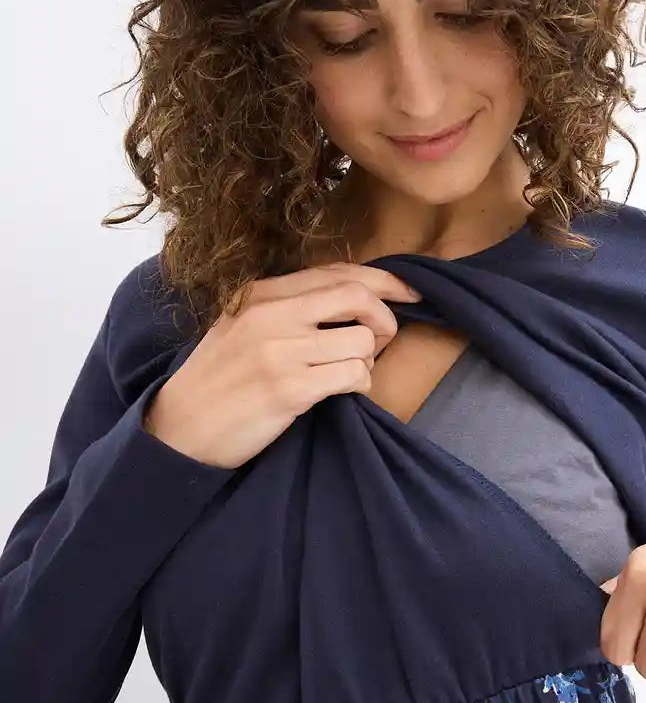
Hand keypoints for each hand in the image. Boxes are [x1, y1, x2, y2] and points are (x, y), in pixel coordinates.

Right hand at [142, 262, 421, 468]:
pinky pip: (353, 375)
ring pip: (362, 340)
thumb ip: (286, 307)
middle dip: (385, 319)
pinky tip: (342, 393)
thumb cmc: (218, 381)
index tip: (410, 293)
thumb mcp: (240, 326)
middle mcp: (270, 315)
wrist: (178, 430)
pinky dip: (360, 385)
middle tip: (381, 342)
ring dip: (369, 361)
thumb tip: (352, 297)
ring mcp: (279, 351)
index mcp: (259, 294)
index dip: (384, 279)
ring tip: (347, 374)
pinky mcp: (289, 389)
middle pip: (357, 296)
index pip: (337, 272)